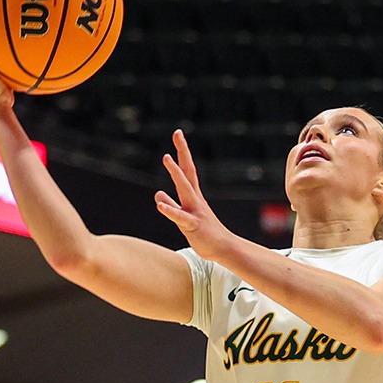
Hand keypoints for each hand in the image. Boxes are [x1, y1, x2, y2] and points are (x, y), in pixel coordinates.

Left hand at [155, 130, 240, 261]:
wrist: (223, 249)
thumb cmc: (205, 233)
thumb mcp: (184, 216)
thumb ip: (172, 204)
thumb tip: (159, 194)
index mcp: (193, 196)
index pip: (187, 170)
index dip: (182, 152)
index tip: (178, 134)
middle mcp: (195, 199)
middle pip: (188, 172)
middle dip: (182, 153)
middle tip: (178, 133)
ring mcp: (195, 211)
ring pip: (185, 189)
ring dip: (176, 173)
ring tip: (166, 158)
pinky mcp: (193, 225)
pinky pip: (180, 217)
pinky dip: (170, 210)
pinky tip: (159, 205)